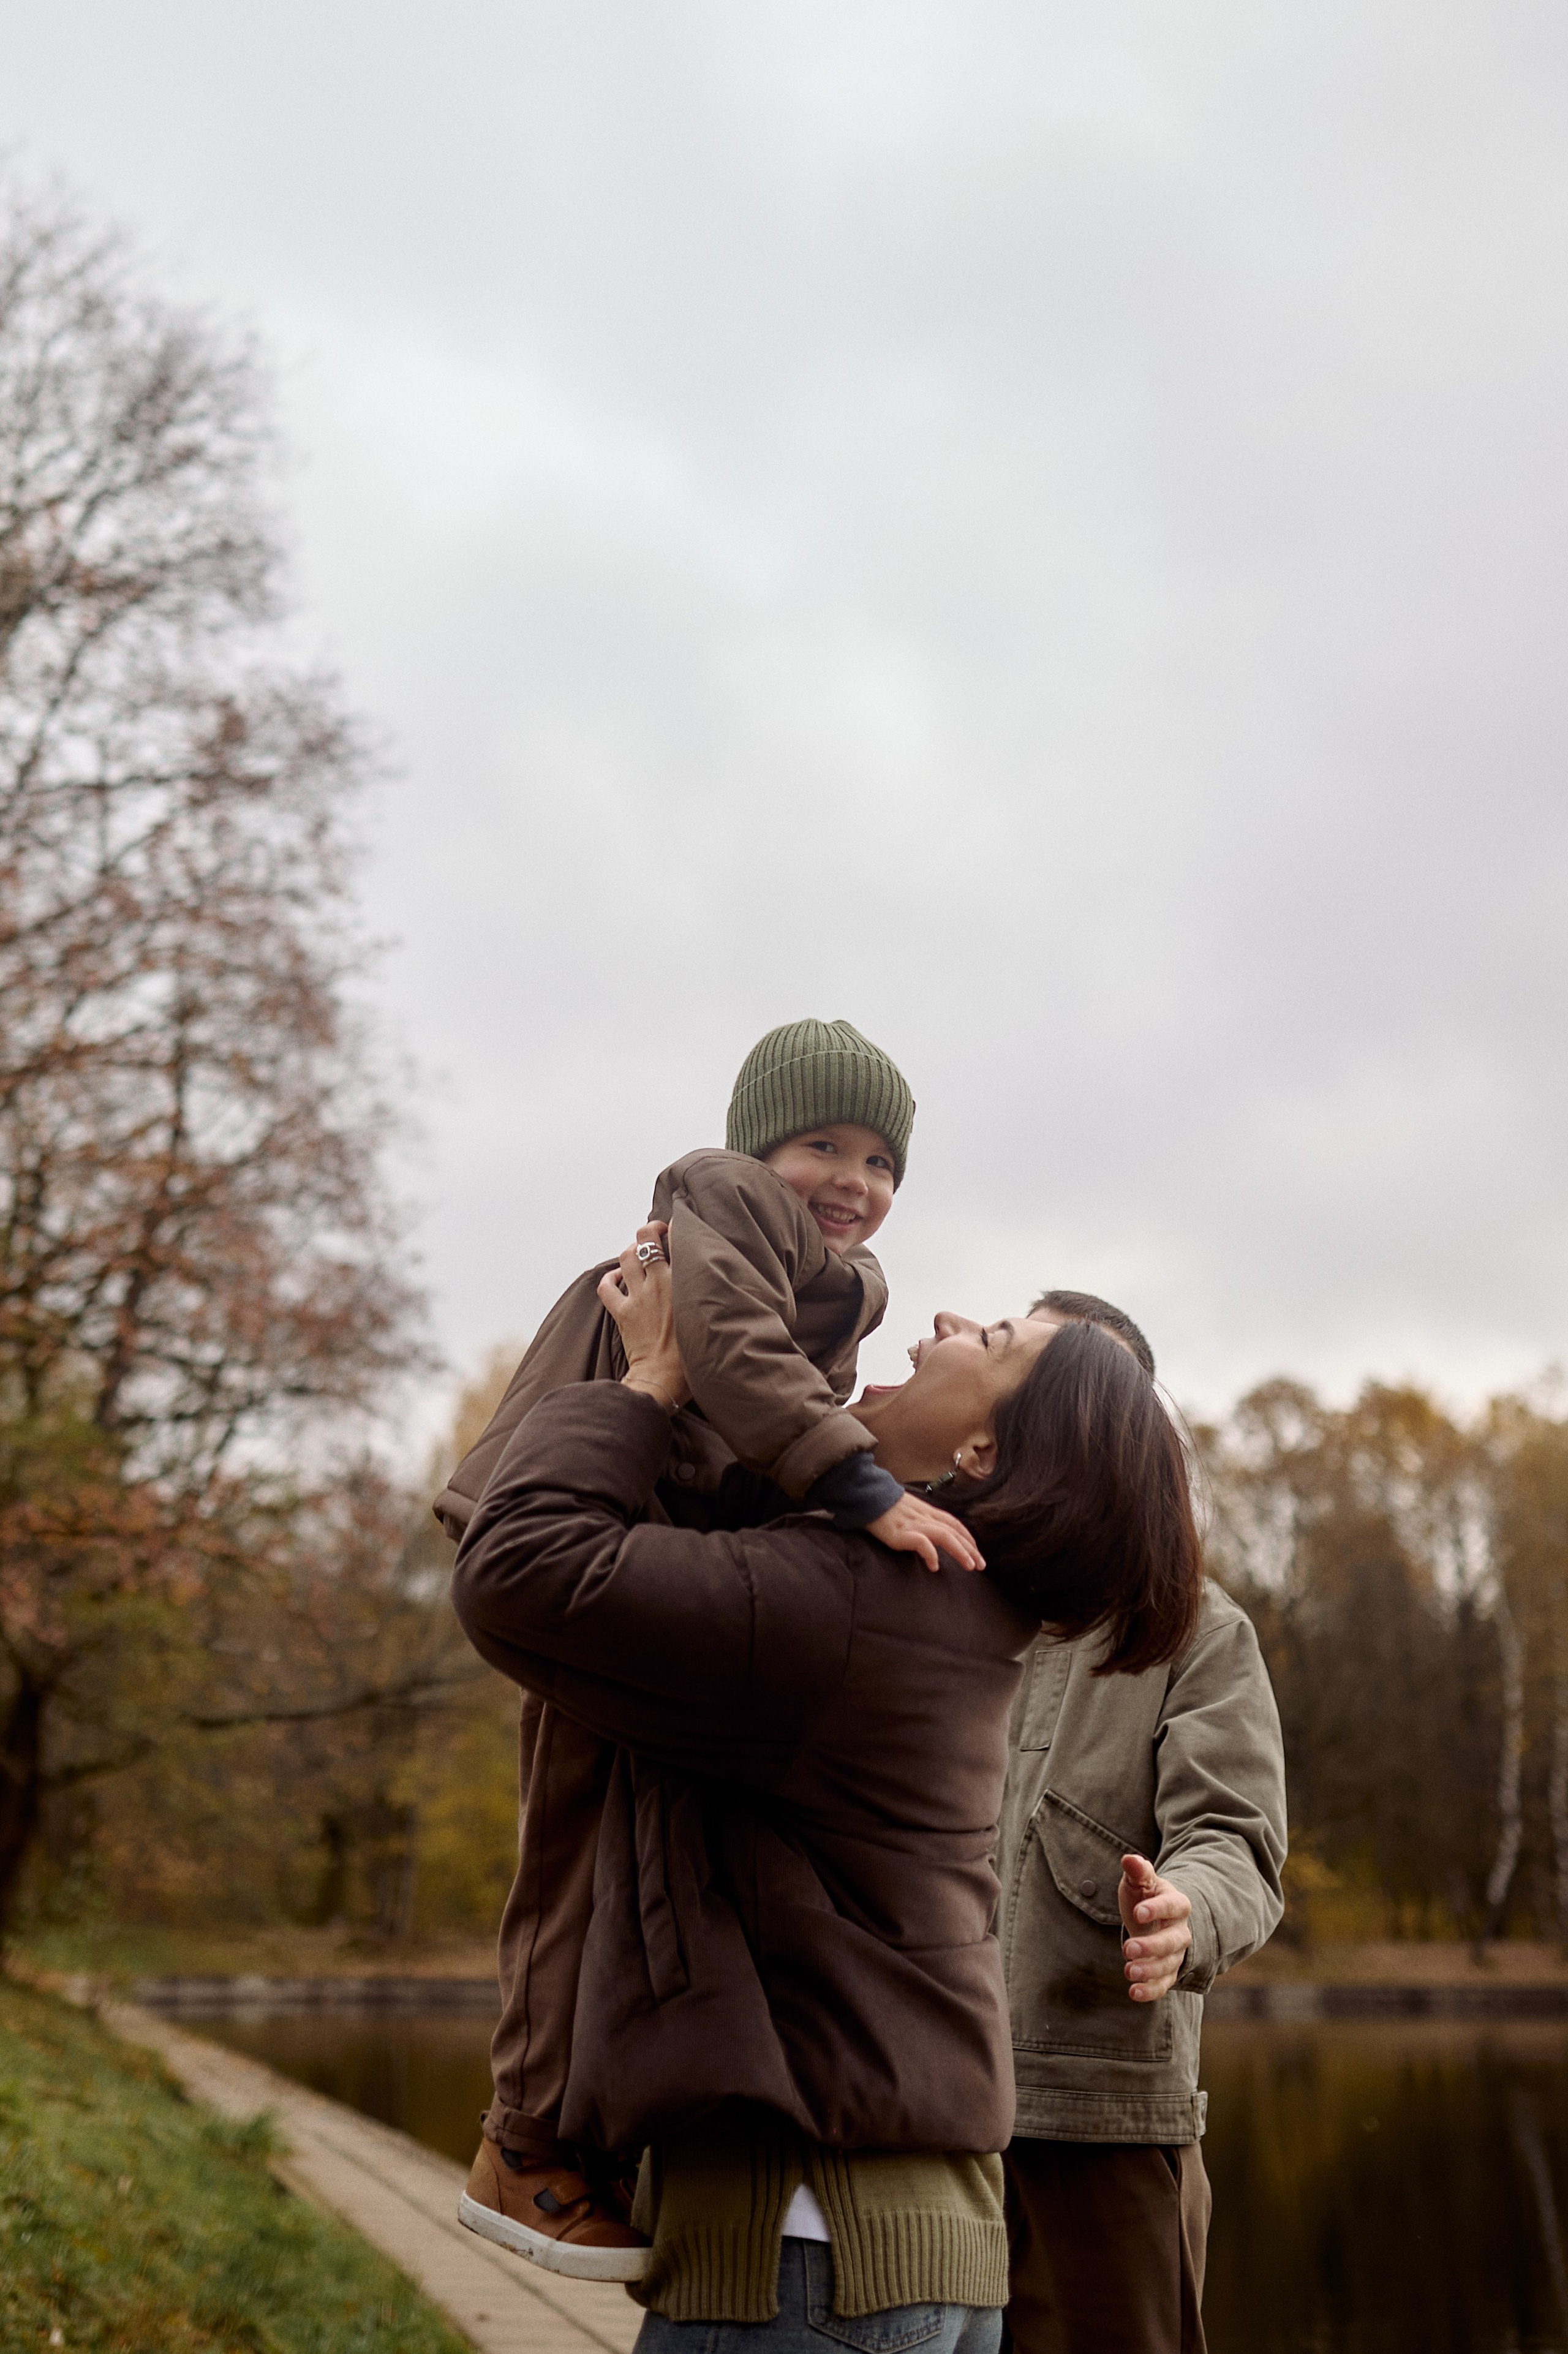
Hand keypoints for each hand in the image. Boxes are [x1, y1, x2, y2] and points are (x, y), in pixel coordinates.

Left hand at [597, 1222, 692, 1411]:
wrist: (664, 1379)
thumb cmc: (692, 1355)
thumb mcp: (706, 1316)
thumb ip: (705, 1294)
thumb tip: (710, 1282)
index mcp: (682, 1282)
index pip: (676, 1239)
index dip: (675, 1227)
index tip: (679, 1227)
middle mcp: (657, 1283)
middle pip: (645, 1239)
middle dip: (649, 1230)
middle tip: (656, 1233)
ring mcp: (637, 1296)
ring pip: (626, 1256)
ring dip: (631, 1250)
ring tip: (639, 1254)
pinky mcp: (622, 1312)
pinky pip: (606, 1287)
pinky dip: (609, 1278)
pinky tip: (617, 1277)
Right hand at [865, 1491, 984, 1573]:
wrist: (866, 1496)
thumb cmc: (884, 1506)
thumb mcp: (908, 1510)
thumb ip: (920, 1520)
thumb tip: (929, 1537)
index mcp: (927, 1511)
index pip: (954, 1524)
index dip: (967, 1538)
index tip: (976, 1551)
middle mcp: (924, 1517)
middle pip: (954, 1532)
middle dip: (970, 1548)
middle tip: (981, 1565)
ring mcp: (914, 1524)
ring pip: (945, 1536)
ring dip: (960, 1551)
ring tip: (970, 1565)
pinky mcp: (901, 1533)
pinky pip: (922, 1543)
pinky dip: (931, 1554)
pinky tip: (934, 1566)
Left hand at [1118, 1855, 1191, 2000]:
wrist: (1153, 1920)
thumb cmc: (1144, 1897)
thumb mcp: (1140, 1882)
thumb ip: (1137, 1872)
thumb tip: (1129, 1859)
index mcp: (1177, 1903)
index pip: (1173, 1906)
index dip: (1158, 1909)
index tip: (1137, 1912)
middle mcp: (1180, 1931)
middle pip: (1173, 1941)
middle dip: (1152, 1946)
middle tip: (1128, 1948)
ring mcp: (1176, 1954)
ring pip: (1169, 1965)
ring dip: (1150, 1970)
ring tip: (1128, 1971)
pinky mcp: (1167, 1972)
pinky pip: (1163, 1984)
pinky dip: (1150, 1991)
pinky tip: (1133, 1992)